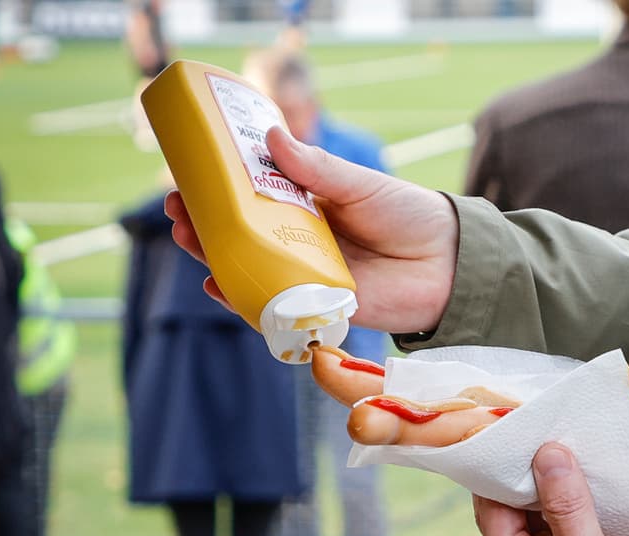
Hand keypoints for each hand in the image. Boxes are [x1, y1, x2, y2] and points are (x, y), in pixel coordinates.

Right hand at [167, 126, 458, 333]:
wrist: (452, 263)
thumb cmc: (410, 215)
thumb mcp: (361, 184)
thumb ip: (319, 168)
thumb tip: (273, 136)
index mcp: (308, 206)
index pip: (251, 197)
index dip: (218, 190)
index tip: (187, 178)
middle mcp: (301, 241)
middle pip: (241, 235)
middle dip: (204, 224)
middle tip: (176, 211)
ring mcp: (307, 275)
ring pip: (250, 269)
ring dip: (215, 257)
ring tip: (188, 239)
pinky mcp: (319, 307)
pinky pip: (274, 306)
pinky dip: (245, 299)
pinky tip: (219, 285)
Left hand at [473, 443, 628, 535]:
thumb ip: (566, 507)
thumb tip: (547, 455)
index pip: (490, 504)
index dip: (502, 468)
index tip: (518, 432)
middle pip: (513, 506)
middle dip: (531, 472)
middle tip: (548, 431)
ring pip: (541, 513)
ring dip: (556, 486)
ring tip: (571, 447)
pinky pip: (565, 525)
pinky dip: (575, 502)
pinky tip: (590, 480)